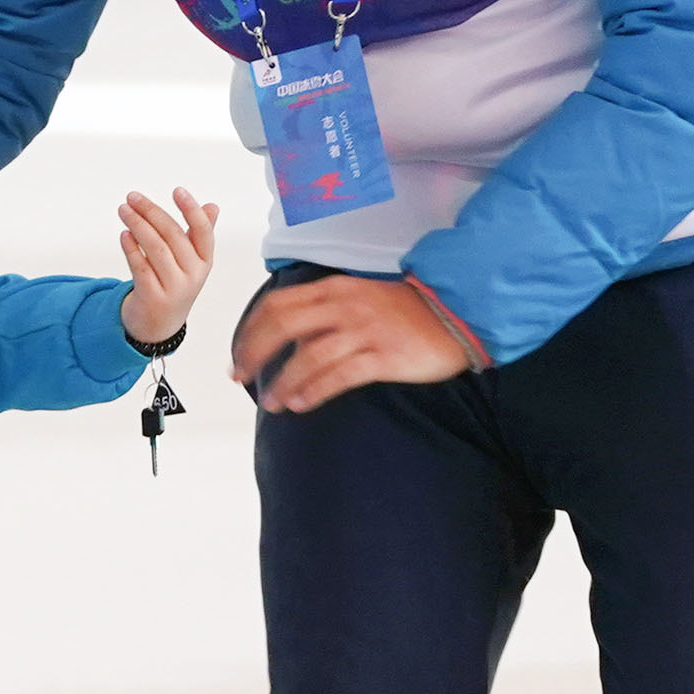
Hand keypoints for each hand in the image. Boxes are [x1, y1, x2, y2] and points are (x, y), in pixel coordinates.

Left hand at [118, 187, 219, 345]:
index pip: (202, 231)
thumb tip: (212, 206)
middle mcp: (193, 275)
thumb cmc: (173, 284)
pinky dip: (131, 248)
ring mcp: (173, 288)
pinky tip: (124, 234)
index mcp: (204, 261)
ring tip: (124, 210)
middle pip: (173, 236)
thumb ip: (200, 235)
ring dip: (137, 225)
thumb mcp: (191, 262)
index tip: (176, 190)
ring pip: (155, 249)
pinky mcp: (152, 297)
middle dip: (151, 212)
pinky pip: (140, 267)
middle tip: (133, 197)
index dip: (191, 209)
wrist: (158, 325)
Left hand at [231, 275, 475, 412]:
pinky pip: (339, 376)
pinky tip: (299, 404)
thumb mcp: (357, 298)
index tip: (238, 355)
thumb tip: (289, 339)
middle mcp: (344, 306)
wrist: (455, 314)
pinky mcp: (384, 357)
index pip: (277, 304)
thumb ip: (323, 314)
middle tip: (241, 377)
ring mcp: (364, 331)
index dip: (250, 330)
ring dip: (283, 381)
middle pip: (284, 325)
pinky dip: (314, 391)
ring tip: (271, 402)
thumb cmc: (402, 311)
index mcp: (333, 289)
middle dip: (254, 353)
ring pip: (309, 356)